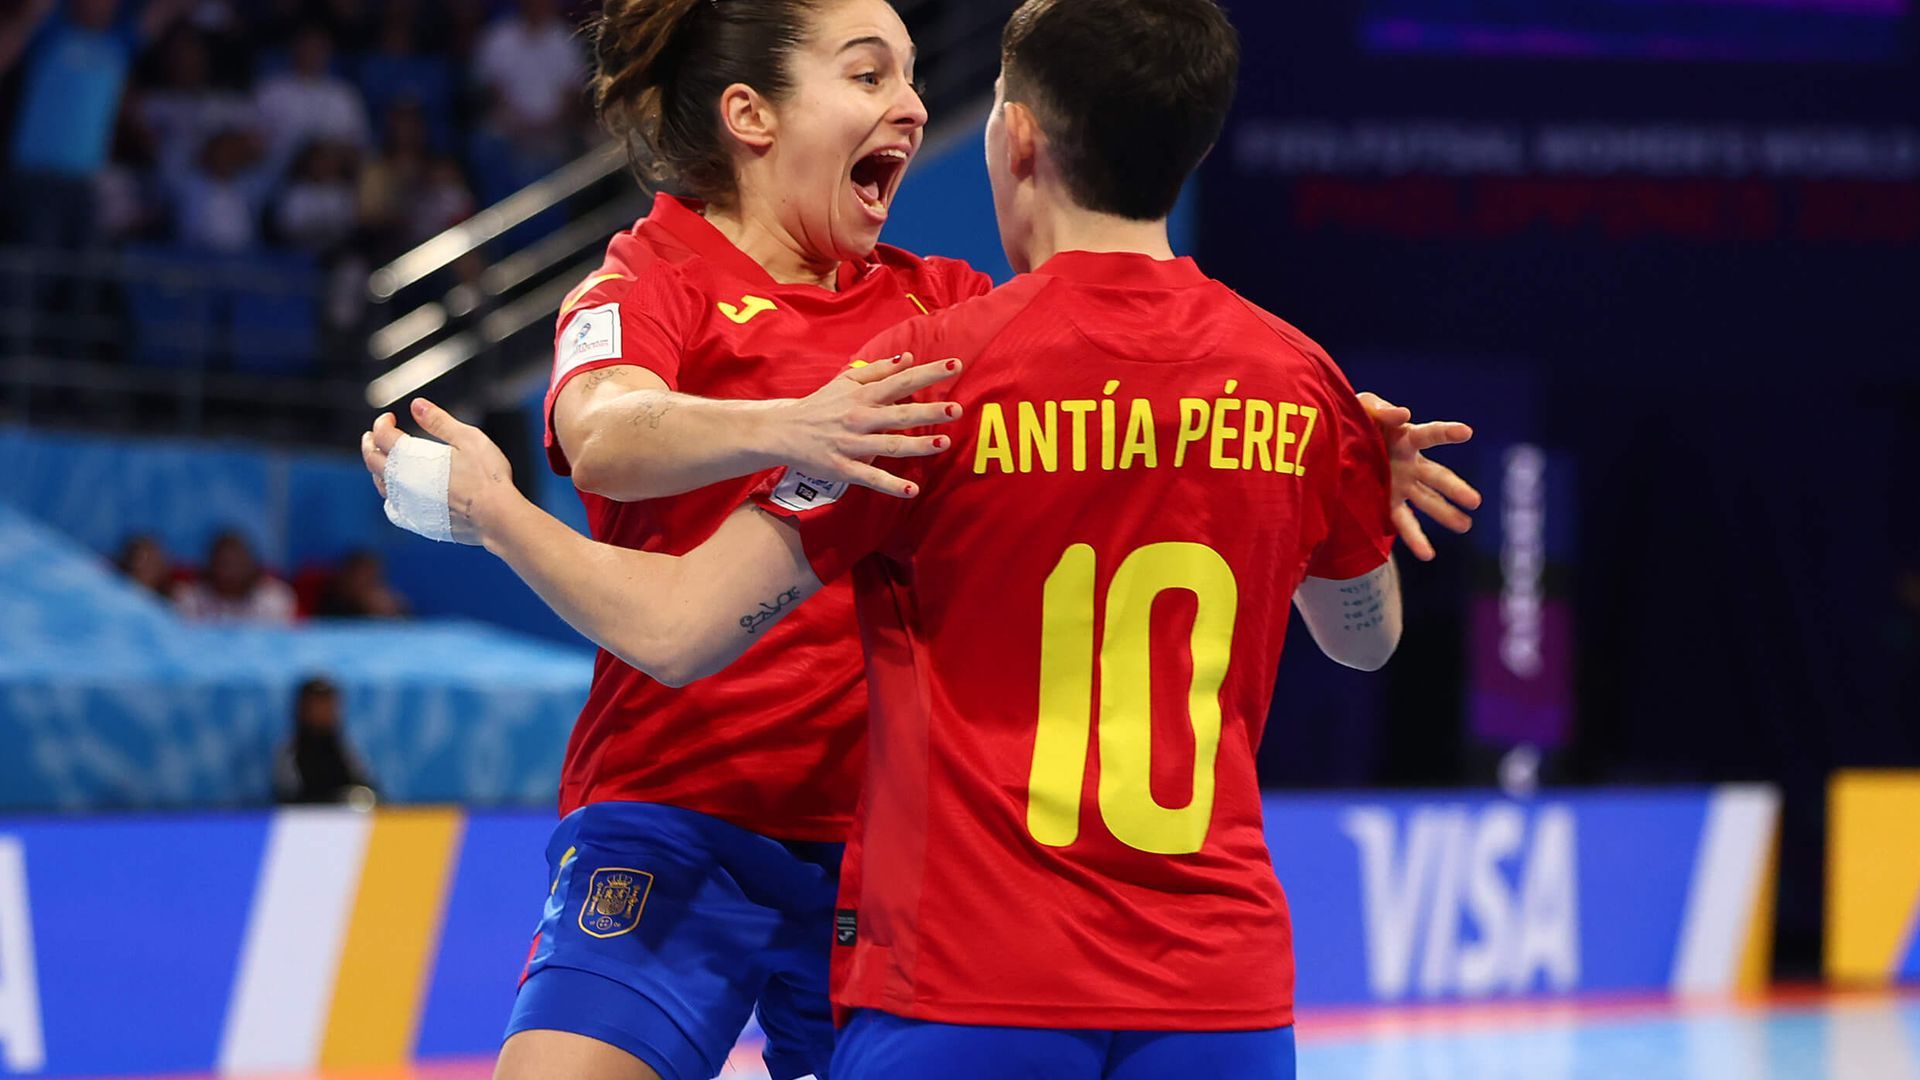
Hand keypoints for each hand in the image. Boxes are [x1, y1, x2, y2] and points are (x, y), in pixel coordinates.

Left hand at [360, 398, 518, 545]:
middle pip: (373, 460)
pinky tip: (398, 493)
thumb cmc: (486, 476)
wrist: (496, 516)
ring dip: (377, 469)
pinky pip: (393, 507)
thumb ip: (439, 421)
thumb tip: (416, 405)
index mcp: (410, 458)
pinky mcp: (416, 521)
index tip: (389, 418)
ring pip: (380, 484)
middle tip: (371, 436)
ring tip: (382, 461)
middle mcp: (402, 481)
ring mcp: (407, 503)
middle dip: (370, 444)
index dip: (382, 423)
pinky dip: (390, 496)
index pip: (383, 435)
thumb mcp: (467, 439)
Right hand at [768, 353, 964, 497]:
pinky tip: (912, 490)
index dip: (927, 374)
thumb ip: (878, 371)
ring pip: (889, 446)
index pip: (900, 382)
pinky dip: (891, 485)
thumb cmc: (819, 406)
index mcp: (862, 396)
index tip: (954, 366)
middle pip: (899, 415)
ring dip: (917, 446)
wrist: (782, 432)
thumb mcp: (845, 382)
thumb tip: (907, 358)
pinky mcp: (843, 468)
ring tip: (944, 443)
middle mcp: (859, 418)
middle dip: (928, 412)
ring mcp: (852, 445)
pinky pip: (871, 478)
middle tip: (956, 410)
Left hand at [1358, 391, 1481, 561]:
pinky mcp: (1387, 503)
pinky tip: (1428, 554)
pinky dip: (1416, 539)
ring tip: (1465, 526)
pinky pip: (1403, 522)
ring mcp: (1401, 485)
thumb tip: (1405, 414)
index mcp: (1406, 439)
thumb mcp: (1363, 407)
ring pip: (1427, 502)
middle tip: (1475, 501)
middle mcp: (1409, 464)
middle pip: (1436, 476)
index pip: (1430, 435)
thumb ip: (1382, 409)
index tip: (1465, 432)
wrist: (1334, 441)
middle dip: (1455, 489)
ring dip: (1445, 514)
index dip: (1446, 433)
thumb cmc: (1355, 419)